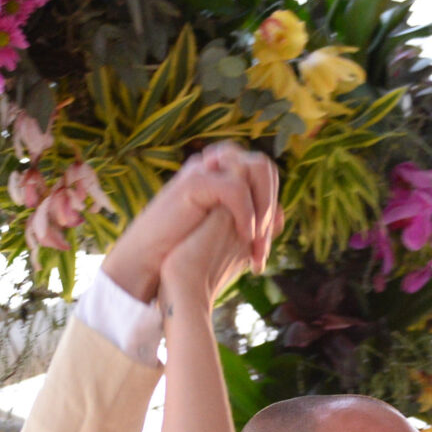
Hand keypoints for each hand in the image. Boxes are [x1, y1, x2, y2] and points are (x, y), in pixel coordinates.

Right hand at [102, 143, 279, 302]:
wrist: (147, 265)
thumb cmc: (180, 253)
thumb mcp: (223, 232)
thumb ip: (249, 219)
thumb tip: (283, 216)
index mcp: (218, 174)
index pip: (263, 177)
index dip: (270, 209)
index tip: (260, 253)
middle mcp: (211, 165)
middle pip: (263, 167)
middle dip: (270, 206)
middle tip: (261, 247)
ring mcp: (202, 169)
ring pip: (256, 169)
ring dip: (263, 206)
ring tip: (253, 239)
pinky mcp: (194, 181)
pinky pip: (236, 189)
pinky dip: (246, 213)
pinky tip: (243, 236)